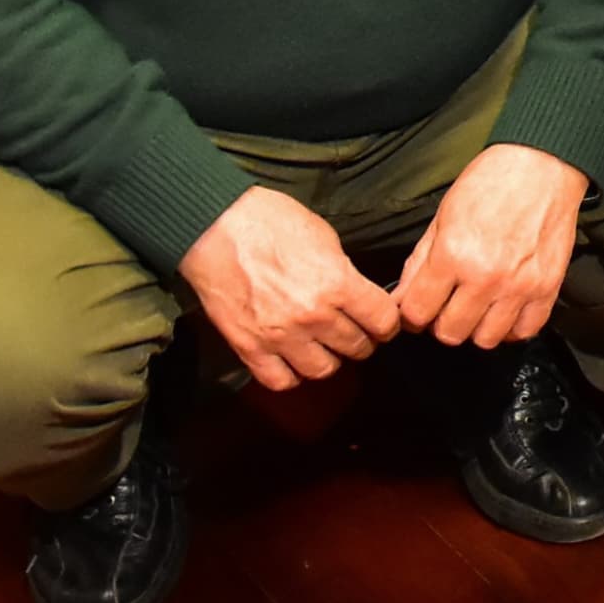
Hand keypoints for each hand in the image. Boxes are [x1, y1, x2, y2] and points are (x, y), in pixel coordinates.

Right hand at [179, 185, 401, 391]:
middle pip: (357, 347)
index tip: (382, 321)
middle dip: (362, 339)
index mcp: (337, 283)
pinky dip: (291, 374)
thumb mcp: (324, 237)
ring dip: (329, 358)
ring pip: (323, 370)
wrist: (215, 227)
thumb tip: (356, 293)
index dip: (387, 322)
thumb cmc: (271, 222)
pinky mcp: (249, 348)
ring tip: (325, 345)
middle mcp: (313, 316)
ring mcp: (280, 337)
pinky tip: (293, 358)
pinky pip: (281, 381)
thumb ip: (344, 272)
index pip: (382, 321)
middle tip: (355, 331)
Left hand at [393, 144, 588, 351]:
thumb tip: (400, 299)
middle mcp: (485, 276)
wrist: (542, 164)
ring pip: (486, 340)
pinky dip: (512, 326)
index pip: (417, 313)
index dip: (412, 313)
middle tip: (448, 304)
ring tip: (478, 305)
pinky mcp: (548, 288)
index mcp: (452, 254)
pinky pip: (524, 331)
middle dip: (442, 321)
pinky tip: (505, 308)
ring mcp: (519, 286)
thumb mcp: (442, 216)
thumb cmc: (490, 182)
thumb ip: (419, 263)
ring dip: (477, 326)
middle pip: (449, 333)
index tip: (418, 307)